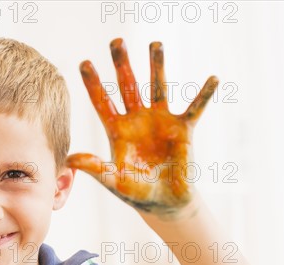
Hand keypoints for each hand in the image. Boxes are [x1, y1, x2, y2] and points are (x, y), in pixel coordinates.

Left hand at [67, 38, 217, 216]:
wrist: (163, 203)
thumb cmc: (135, 191)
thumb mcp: (113, 179)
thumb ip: (94, 167)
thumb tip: (70, 159)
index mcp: (117, 130)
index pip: (102, 101)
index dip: (93, 83)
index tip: (84, 63)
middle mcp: (137, 119)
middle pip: (127, 86)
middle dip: (122, 64)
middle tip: (116, 41)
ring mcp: (160, 121)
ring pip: (158, 87)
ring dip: (157, 66)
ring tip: (156, 43)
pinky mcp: (183, 128)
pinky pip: (195, 108)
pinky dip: (204, 95)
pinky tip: (213, 79)